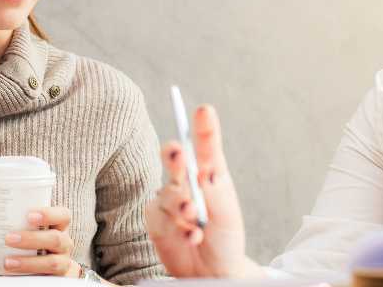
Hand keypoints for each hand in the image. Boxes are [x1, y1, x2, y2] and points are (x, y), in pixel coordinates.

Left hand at [0, 206, 80, 276]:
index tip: (29, 215)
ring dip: (29, 262)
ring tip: (7, 262)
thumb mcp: (18, 236)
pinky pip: (51, 281)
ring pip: (53, 262)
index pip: (63, 215)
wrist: (44, 271)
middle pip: (56, 239)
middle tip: (9, 238)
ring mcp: (64, 263)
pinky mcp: (60, 280)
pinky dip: (33, 278)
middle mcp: (64, 244)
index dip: (50, 213)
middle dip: (32, 239)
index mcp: (57, 227)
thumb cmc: (31, 247)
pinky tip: (15, 278)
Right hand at [145, 105, 262, 277]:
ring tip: (195, 219)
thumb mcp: (227, 213)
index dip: (204, 128)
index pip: (206, 148)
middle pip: (175, 159)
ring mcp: (169, 199)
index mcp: (210, 174)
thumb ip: (214, 191)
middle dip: (175, 155)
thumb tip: (203, 170)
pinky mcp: (155, 218)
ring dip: (182, 206)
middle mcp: (187, 182)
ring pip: (169, 193)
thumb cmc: (224, 238)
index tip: (204, 111)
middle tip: (178, 153)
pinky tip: (192, 236)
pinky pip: (161, 217)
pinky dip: (179, 228)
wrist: (212, 271)